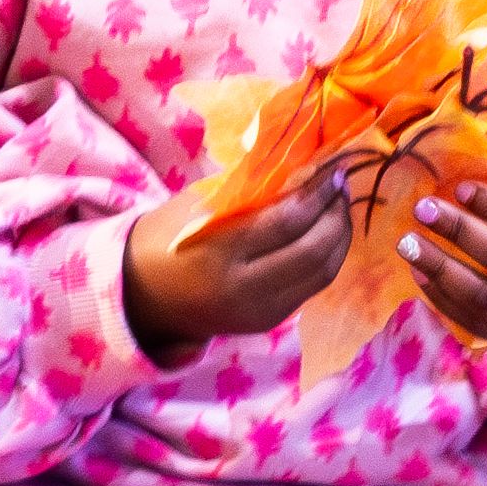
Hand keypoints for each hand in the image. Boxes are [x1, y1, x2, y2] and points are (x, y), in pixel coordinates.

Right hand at [122, 165, 355, 358]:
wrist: (145, 295)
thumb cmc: (170, 235)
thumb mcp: (201, 203)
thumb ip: (251, 187)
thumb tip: (305, 163)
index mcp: (218, 253)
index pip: (286, 221)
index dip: (318, 193)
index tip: (332, 169)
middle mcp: (242, 290)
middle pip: (311, 252)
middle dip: (335, 215)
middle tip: (341, 185)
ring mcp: (258, 312)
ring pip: (321, 274)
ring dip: (339, 237)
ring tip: (339, 206)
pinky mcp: (268, 322)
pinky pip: (311, 288)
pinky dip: (326, 257)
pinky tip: (326, 233)